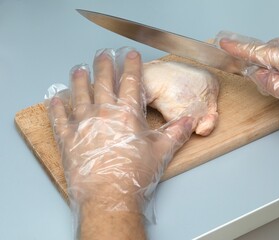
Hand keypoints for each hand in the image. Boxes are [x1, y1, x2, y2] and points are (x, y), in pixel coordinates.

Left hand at [47, 48, 194, 239]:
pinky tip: (55, 98)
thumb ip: (176, 133)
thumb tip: (190, 121)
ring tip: (79, 69)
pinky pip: (59, 118)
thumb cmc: (135, 174)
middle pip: (103, 82)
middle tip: (102, 53)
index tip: (131, 54)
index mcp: (127, 114)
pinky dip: (56, 107)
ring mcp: (83, 124)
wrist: (108, 195)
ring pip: (79, 94)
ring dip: (79, 80)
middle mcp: (104, 113)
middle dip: (104, 65)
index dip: (132, 65)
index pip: (131, 82)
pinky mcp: (68, 138)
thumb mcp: (161, 152)